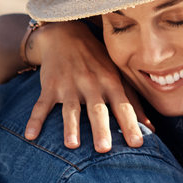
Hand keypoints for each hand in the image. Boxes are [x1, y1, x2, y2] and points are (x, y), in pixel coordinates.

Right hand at [25, 22, 152, 151]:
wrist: (66, 34)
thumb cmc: (97, 61)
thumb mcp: (118, 75)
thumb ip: (134, 102)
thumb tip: (152, 128)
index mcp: (110, 82)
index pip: (123, 106)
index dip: (131, 124)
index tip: (137, 144)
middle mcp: (91, 84)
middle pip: (97, 110)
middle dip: (101, 129)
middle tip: (104, 149)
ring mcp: (69, 85)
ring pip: (70, 109)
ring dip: (70, 127)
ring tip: (72, 145)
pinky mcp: (50, 86)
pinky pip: (42, 105)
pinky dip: (35, 120)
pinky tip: (30, 136)